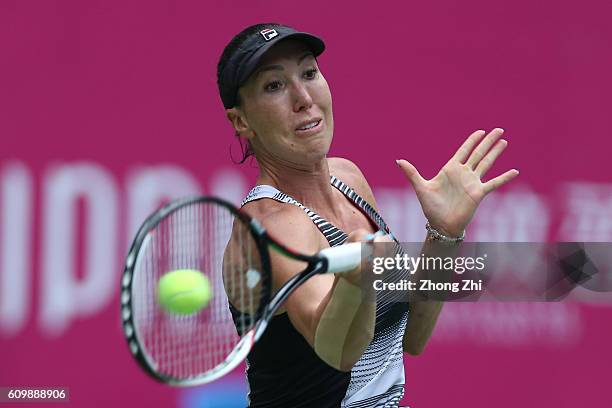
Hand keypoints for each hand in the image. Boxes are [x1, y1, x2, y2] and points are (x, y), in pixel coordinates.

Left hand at [396, 128, 518, 235]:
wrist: (441, 225)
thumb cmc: (431, 207)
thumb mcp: (421, 187)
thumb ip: (411, 173)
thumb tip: (398, 160)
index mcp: (450, 170)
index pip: (463, 151)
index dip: (472, 141)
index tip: (480, 131)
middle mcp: (463, 174)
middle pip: (478, 153)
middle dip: (488, 141)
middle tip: (498, 129)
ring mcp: (472, 183)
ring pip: (486, 163)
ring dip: (495, 152)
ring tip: (504, 141)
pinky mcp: (479, 193)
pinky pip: (494, 183)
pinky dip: (504, 177)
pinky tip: (515, 171)